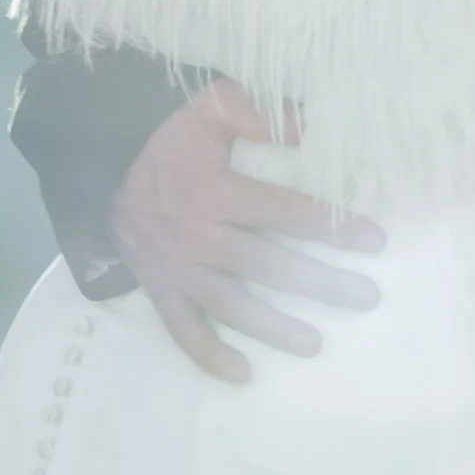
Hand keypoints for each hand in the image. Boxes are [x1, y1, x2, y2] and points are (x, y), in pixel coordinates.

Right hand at [108, 79, 384, 382]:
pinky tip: (243, 373)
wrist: (101, 151)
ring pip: (232, 306)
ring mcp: (178, 268)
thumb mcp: (213, 101)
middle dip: (321, 283)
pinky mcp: (158, 287)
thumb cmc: (164, 125)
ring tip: (315, 344)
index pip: (288, 212)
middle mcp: (200, 236)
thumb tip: (312, 126)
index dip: (332, 226)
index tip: (374, 241)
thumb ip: (262, 112)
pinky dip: (210, 355)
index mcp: (217, 190)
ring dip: (275, 327)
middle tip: (365, 298)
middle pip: (270, 266)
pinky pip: (183, 330)